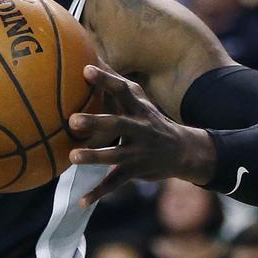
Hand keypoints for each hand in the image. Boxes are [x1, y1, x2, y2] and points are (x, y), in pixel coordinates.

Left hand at [68, 65, 213, 206]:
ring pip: (114, 155)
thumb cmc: (150, 120)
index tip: (86, 69)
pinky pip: (115, 183)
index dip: (105, 80)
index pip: (122, 90)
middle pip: (117, 124)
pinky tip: (81, 202)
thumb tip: (91, 56)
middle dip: (96, 122)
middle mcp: (139, 129)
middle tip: (72, 120)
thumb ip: (115, 81)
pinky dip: (98, 193)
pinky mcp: (135, 171)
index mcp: (138, 109)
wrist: (185, 151)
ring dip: (94, 157)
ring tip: (72, 157)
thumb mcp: (139, 100)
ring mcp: (138, 152)